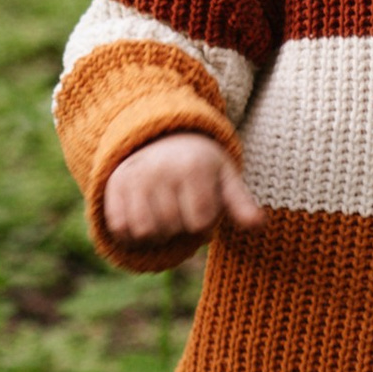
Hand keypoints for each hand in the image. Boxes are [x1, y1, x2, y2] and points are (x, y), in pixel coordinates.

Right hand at [104, 131, 265, 250]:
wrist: (160, 138)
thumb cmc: (201, 165)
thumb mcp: (225, 178)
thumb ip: (241, 204)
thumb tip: (260, 225)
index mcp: (193, 167)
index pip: (199, 223)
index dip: (205, 221)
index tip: (205, 203)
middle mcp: (160, 170)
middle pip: (171, 229)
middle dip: (180, 226)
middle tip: (183, 206)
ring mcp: (133, 178)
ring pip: (143, 232)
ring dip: (157, 232)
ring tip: (165, 214)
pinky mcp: (113, 186)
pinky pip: (119, 229)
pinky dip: (132, 233)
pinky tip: (145, 218)